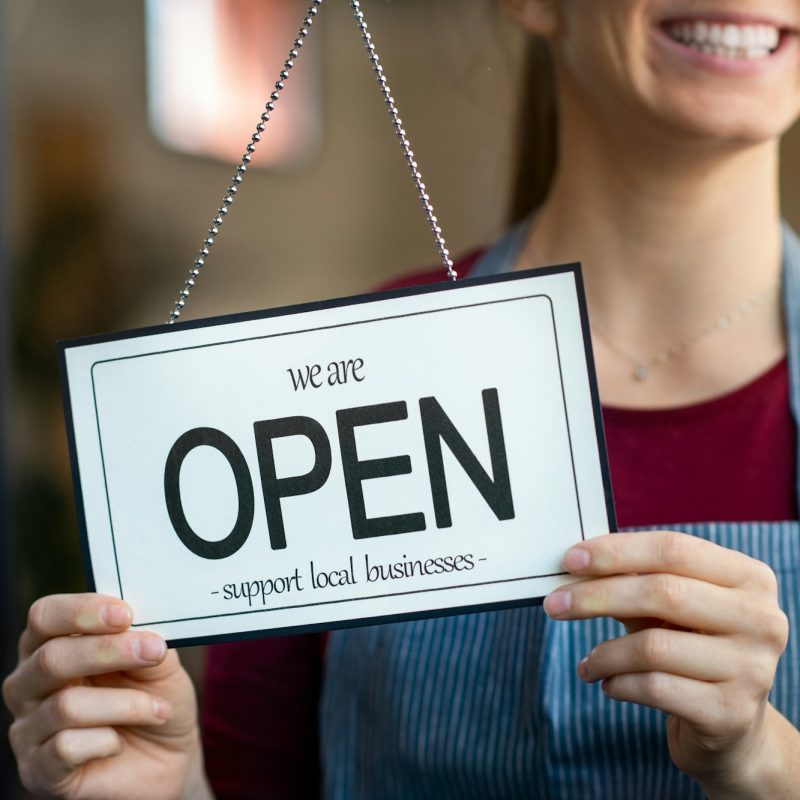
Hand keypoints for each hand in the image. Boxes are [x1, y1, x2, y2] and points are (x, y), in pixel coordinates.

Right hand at [2, 593, 211, 799]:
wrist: (168, 757)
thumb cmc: (156, 697)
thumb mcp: (158, 662)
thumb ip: (143, 637)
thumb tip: (135, 622)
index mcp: (51, 644)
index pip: (44, 616)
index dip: (81, 611)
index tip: (125, 614)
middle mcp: (28, 684)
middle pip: (50, 658)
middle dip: (109, 652)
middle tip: (154, 650)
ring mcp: (28, 729)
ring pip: (65, 706)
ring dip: (125, 703)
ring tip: (158, 709)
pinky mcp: (38, 771)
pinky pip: (65, 748)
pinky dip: (106, 741)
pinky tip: (120, 742)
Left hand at [543, 532, 794, 797]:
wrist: (730, 725)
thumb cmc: (689, 646)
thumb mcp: (668, 608)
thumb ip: (633, 580)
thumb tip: (575, 562)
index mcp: (749, 578)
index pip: (673, 549)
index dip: (616, 551)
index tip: (570, 560)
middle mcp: (761, 619)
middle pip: (663, 593)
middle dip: (597, 596)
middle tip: (554, 605)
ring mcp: (753, 669)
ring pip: (653, 647)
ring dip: (604, 654)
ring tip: (588, 662)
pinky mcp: (731, 713)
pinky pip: (655, 689)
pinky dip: (618, 684)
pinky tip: (608, 684)